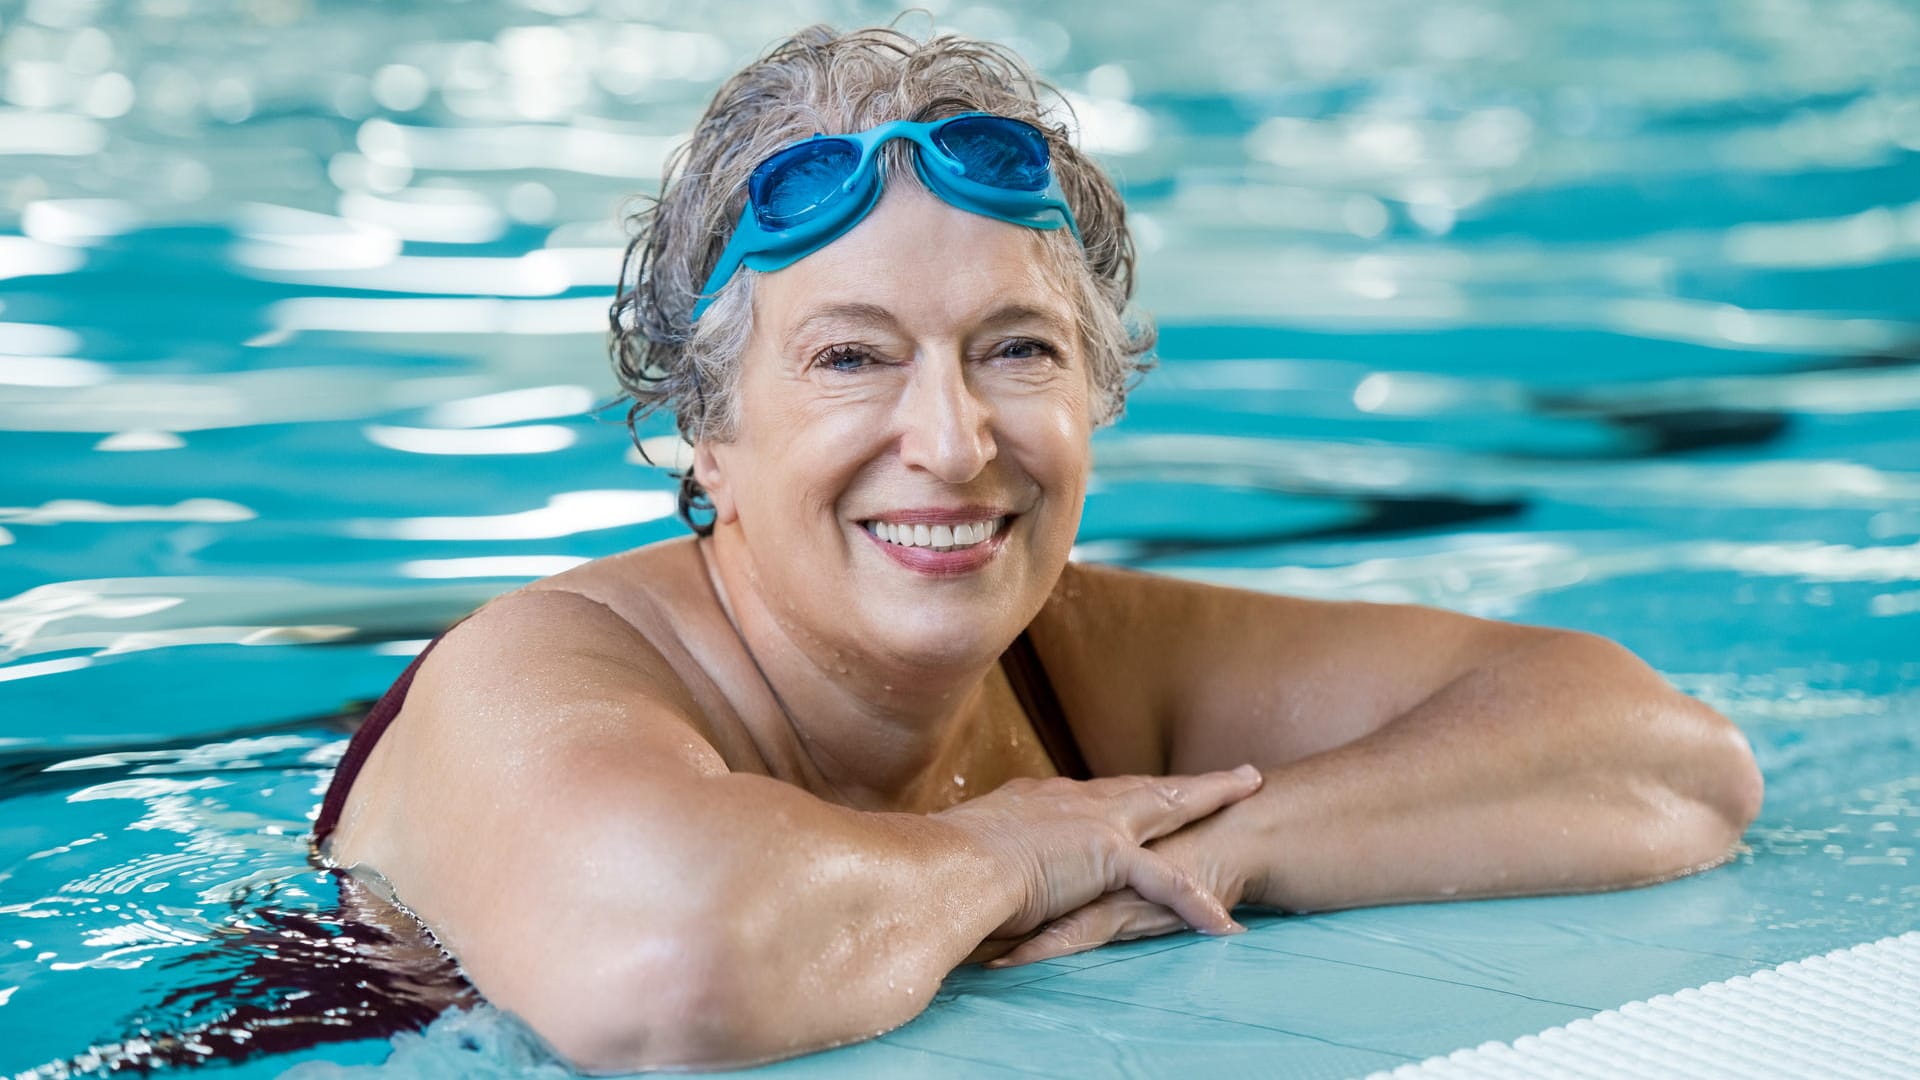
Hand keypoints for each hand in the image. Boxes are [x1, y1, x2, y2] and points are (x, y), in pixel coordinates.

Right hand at [932, 766, 1262, 945]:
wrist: (946, 866)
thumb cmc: (943, 866)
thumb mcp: (973, 850)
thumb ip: (992, 854)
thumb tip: (977, 868)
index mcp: (1043, 801)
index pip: (1100, 794)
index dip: (1131, 792)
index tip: (1147, 790)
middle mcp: (1073, 801)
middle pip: (1146, 786)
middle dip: (1191, 781)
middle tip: (1234, 772)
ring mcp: (1094, 821)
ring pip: (1168, 805)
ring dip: (1213, 798)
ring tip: (1250, 789)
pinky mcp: (1106, 853)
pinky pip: (1165, 881)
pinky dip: (1195, 902)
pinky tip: (1223, 922)